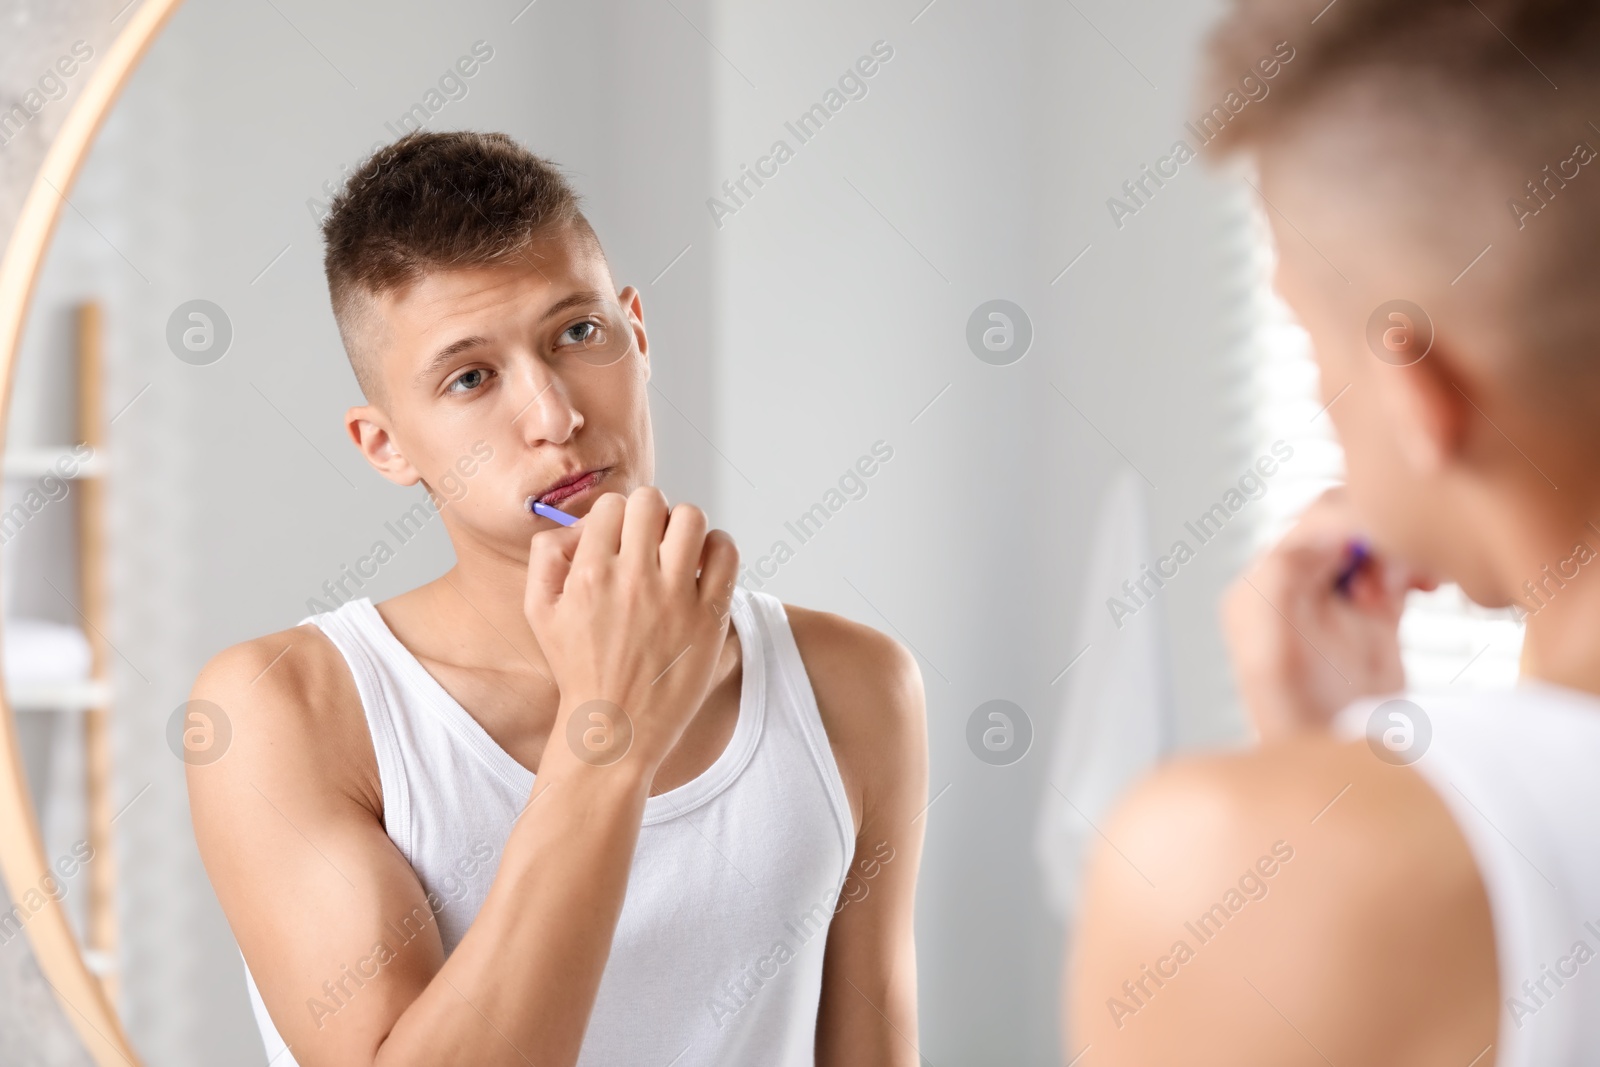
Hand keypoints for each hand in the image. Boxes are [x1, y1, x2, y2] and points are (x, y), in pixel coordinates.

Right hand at [524, 486, 739, 778]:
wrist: (614, 727)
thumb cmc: (578, 668)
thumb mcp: (539, 611)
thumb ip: (546, 556)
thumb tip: (578, 523)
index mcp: (589, 575)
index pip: (612, 505)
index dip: (618, 516)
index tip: (621, 538)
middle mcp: (632, 581)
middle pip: (651, 501)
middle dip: (650, 514)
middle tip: (650, 540)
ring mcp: (674, 598)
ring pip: (691, 518)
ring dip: (684, 526)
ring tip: (677, 550)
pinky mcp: (708, 617)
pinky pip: (724, 553)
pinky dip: (717, 548)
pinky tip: (703, 565)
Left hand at [1221, 487, 1435, 739]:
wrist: (1351, 764)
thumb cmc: (1304, 721)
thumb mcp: (1276, 648)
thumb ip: (1283, 579)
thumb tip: (1321, 533)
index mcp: (1262, 586)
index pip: (1312, 523)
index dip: (1354, 525)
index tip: (1385, 546)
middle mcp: (1295, 585)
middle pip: (1347, 523)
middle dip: (1382, 537)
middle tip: (1399, 577)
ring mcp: (1336, 597)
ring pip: (1377, 540)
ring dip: (1401, 551)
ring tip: (1416, 585)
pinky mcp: (1374, 612)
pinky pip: (1397, 565)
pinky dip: (1415, 566)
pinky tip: (1428, 585)